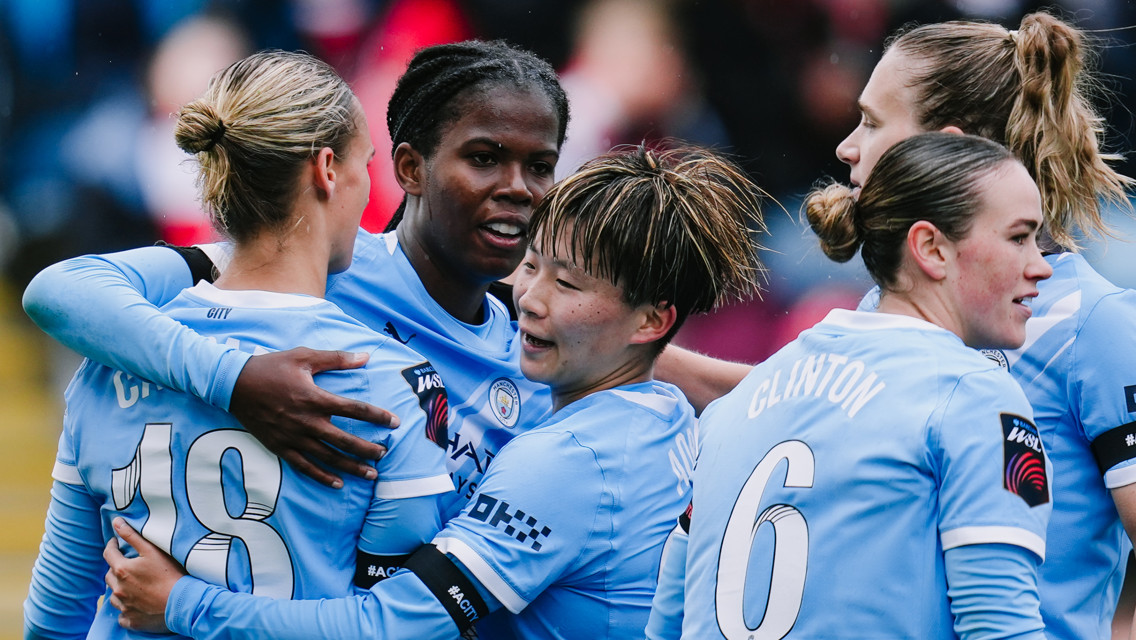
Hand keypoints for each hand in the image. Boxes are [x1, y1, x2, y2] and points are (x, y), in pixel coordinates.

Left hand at [104, 518, 185, 632]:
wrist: (182, 603)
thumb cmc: (170, 575)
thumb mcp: (152, 551)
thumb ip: (132, 536)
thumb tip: (116, 522)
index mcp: (122, 570)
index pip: (108, 554)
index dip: (112, 546)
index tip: (116, 543)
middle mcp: (118, 589)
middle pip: (109, 575)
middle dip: (116, 568)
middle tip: (128, 565)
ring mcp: (123, 606)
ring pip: (114, 594)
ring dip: (120, 588)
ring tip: (133, 585)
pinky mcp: (130, 619)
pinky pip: (121, 613)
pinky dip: (126, 607)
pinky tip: (136, 603)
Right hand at [230, 348, 398, 486]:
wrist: (233, 384)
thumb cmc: (271, 367)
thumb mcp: (304, 357)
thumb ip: (336, 359)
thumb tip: (365, 356)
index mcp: (315, 398)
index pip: (354, 409)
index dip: (377, 416)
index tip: (395, 423)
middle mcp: (306, 421)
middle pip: (344, 440)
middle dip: (368, 449)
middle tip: (385, 454)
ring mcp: (293, 437)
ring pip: (328, 457)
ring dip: (351, 466)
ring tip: (371, 474)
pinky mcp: (280, 447)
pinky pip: (304, 466)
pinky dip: (322, 476)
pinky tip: (338, 483)